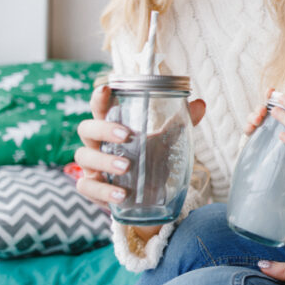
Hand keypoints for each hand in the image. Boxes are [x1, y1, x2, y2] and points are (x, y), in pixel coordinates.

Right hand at [74, 85, 204, 220]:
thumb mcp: (162, 142)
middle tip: (126, 135)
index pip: (100, 108)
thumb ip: (178, 125)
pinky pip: (87, 188)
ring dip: (105, 161)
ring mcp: (92, 166)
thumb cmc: (147, 160)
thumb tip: (200, 104)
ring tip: (126, 167)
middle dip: (104, 129)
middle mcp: (97, 144)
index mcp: (111, 127)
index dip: (100, 98)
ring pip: (84, 157)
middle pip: (87, 129)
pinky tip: (122, 195)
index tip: (107, 88)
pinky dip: (104, 191)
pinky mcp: (92, 189)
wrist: (144, 196)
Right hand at [243, 88, 273, 135]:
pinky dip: (248, 127)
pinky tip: (250, 128)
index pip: (270, 99)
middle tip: (263, 110)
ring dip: (254, 116)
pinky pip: (248, 129)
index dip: (268, 94)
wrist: (274, 152)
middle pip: (260, 108)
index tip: (271, 91)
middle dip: (260, 107)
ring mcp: (257, 124)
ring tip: (258, 119)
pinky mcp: (252, 133)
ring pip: (253, 117)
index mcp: (274, 110)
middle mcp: (264, 116)